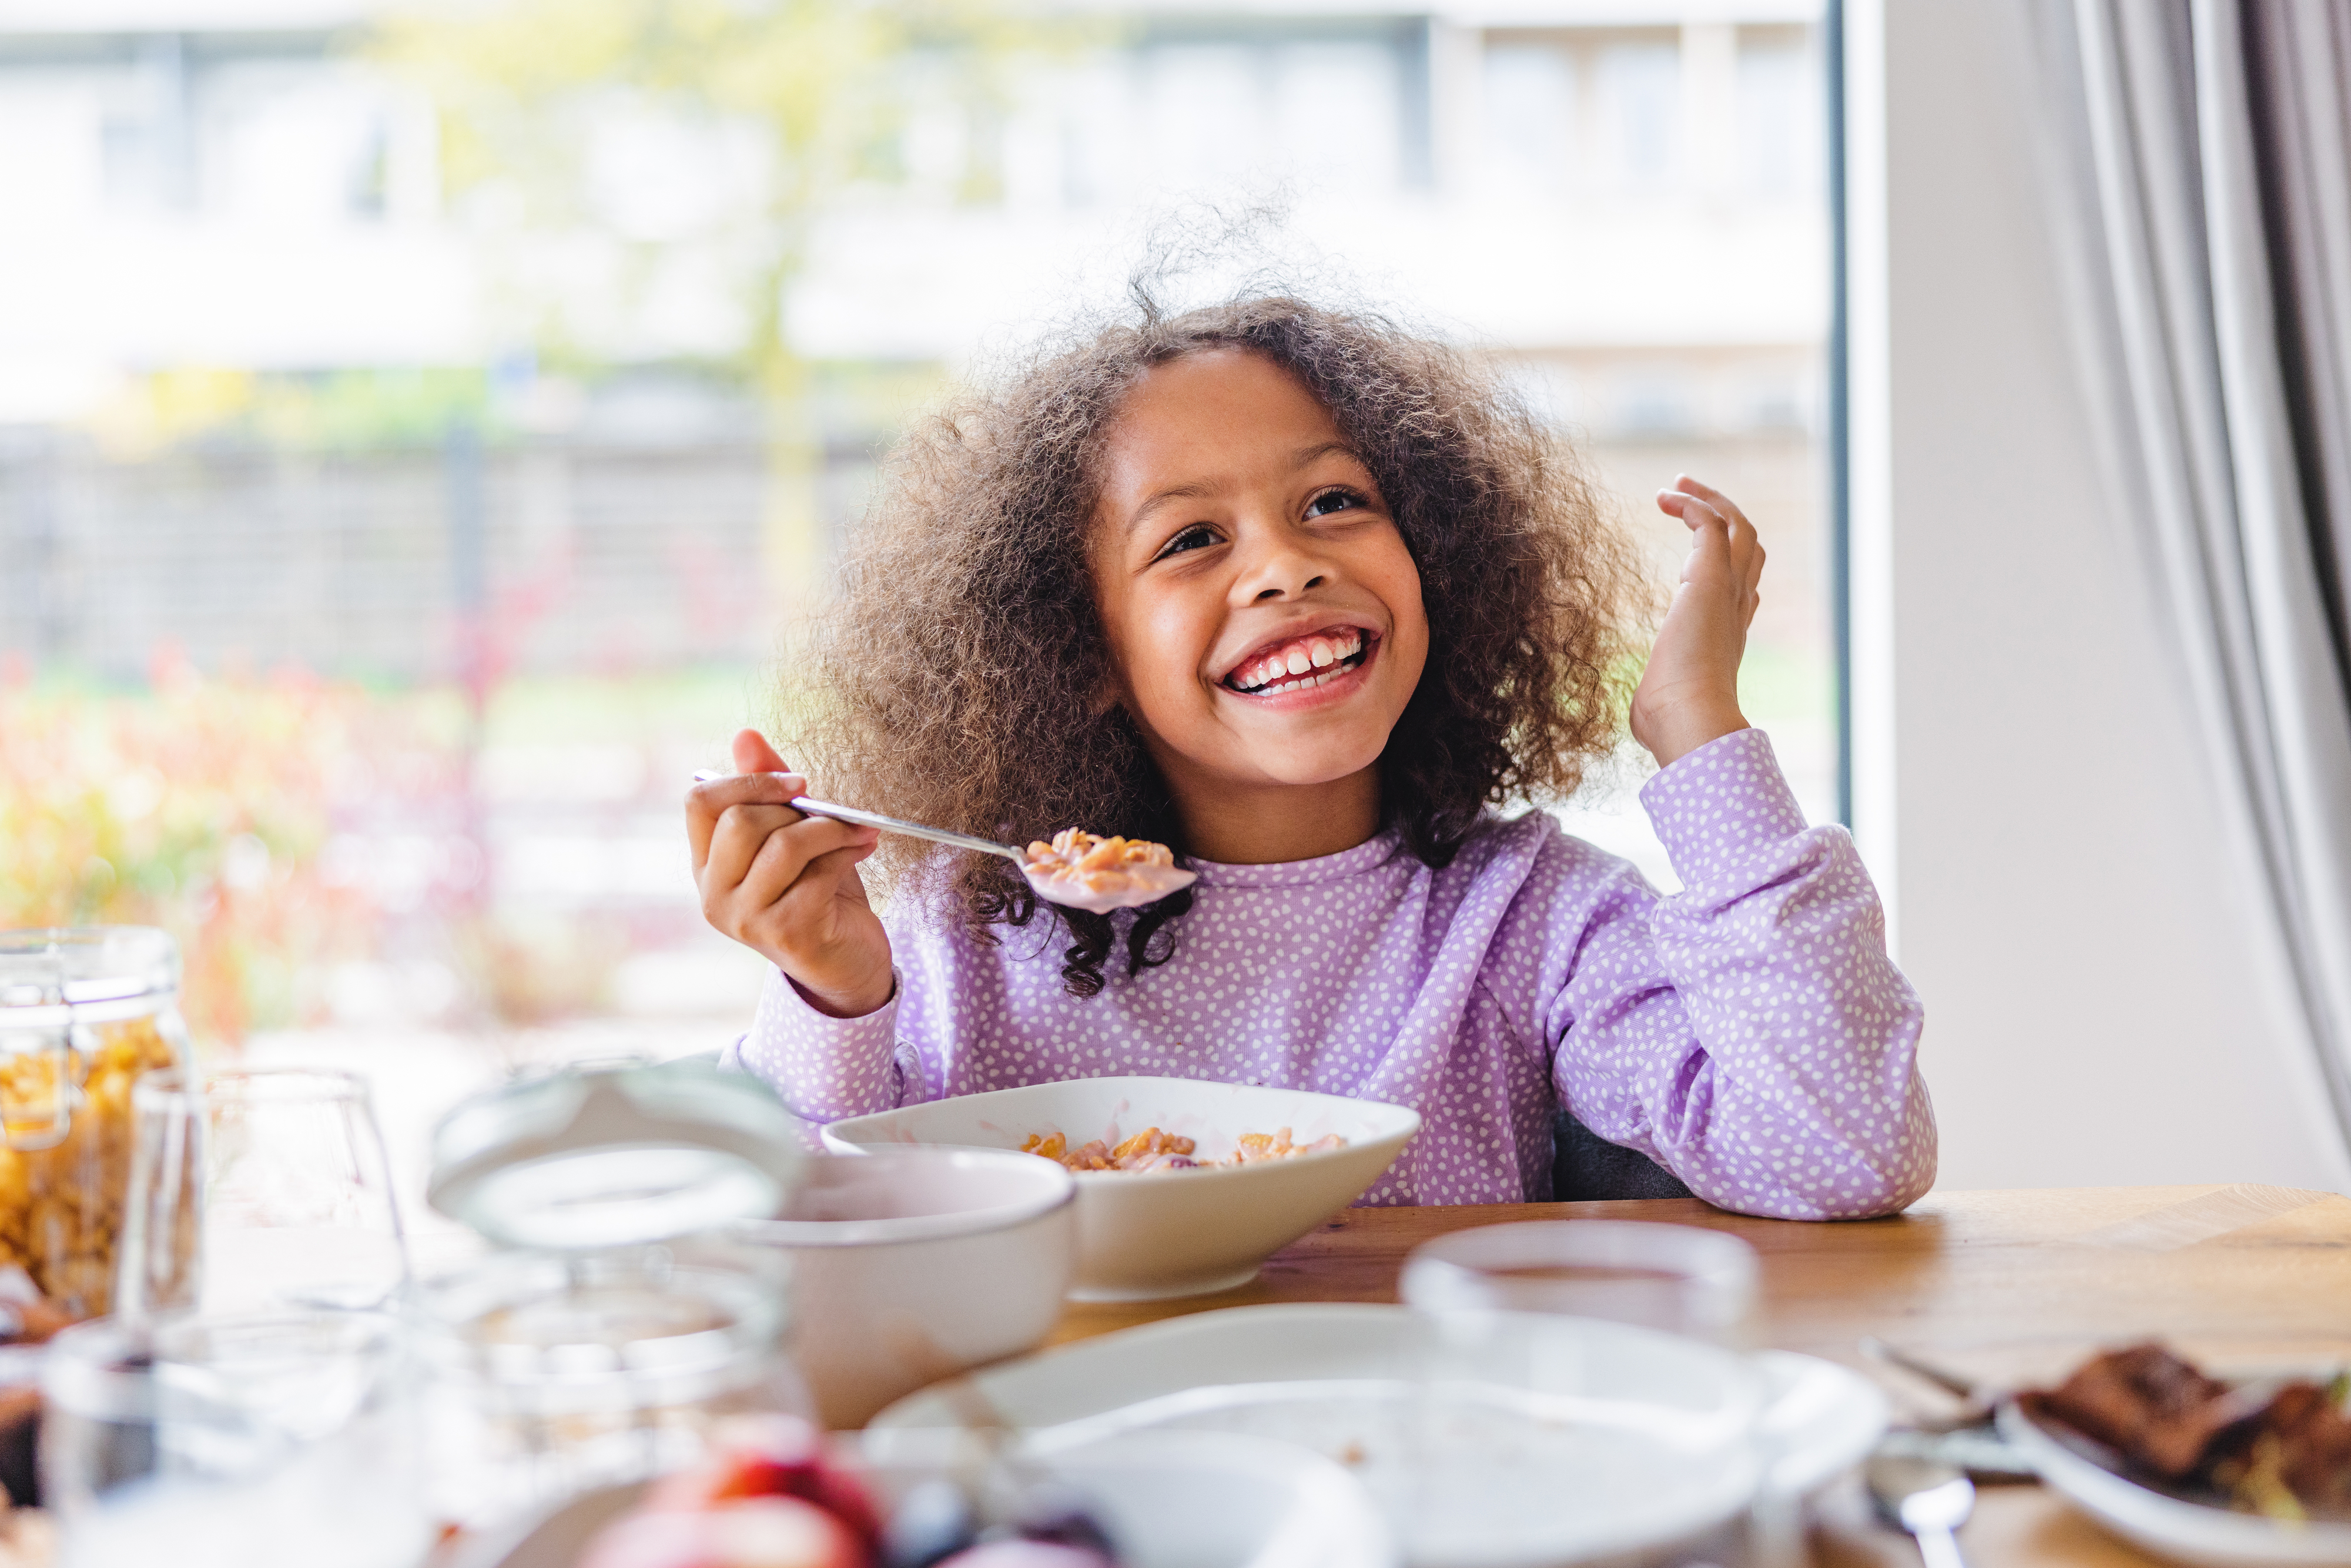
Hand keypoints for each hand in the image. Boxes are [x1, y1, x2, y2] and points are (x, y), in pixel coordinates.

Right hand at [687, 729, 892, 1017]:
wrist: (848, 964)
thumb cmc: (818, 892)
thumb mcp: (793, 836)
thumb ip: (769, 791)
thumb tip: (745, 734)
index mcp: (706, 865)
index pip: (699, 802)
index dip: (747, 780)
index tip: (796, 782)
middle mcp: (714, 894)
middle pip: (740, 821)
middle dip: (795, 808)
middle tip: (833, 813)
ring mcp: (745, 919)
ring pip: (782, 845)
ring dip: (830, 829)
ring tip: (857, 830)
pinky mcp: (785, 933)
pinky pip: (817, 874)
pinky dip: (847, 854)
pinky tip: (865, 850)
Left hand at [1630, 476, 1761, 767]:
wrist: (1688, 720)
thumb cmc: (1670, 724)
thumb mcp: (1661, 707)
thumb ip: (1656, 702)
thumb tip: (1643, 719)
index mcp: (1727, 641)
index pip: (1742, 595)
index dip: (1728, 570)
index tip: (1694, 558)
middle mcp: (1735, 612)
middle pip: (1748, 551)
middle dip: (1723, 519)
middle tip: (1687, 498)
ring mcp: (1728, 592)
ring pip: (1738, 528)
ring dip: (1710, 500)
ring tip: (1677, 484)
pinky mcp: (1710, 577)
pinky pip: (1711, 523)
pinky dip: (1693, 503)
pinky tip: (1665, 497)